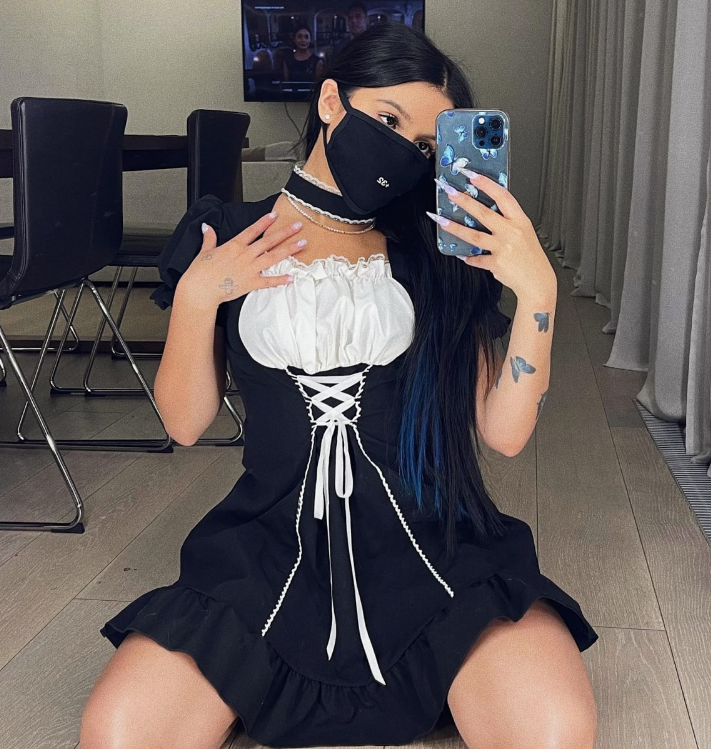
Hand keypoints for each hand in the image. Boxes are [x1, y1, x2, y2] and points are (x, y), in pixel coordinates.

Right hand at [176, 211, 306, 311]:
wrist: (201, 289)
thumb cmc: (200, 272)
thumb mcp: (204, 251)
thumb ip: (209, 238)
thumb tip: (206, 227)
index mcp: (234, 246)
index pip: (253, 230)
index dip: (264, 222)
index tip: (275, 216)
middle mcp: (245, 255)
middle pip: (268, 241)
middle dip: (285, 232)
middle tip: (298, 226)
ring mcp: (250, 269)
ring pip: (273, 257)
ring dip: (289, 250)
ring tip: (302, 244)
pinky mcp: (251, 283)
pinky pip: (269, 281)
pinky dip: (281, 279)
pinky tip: (292, 277)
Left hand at [426, 171, 555, 299]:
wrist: (538, 282)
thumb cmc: (531, 257)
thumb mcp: (525, 232)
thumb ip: (508, 221)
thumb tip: (487, 211)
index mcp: (520, 220)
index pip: (502, 196)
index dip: (486, 183)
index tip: (471, 175)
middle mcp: (511, 232)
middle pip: (483, 213)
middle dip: (463, 200)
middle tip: (449, 192)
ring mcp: (503, 248)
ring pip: (473, 235)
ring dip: (454, 227)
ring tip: (440, 220)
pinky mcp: (496, 263)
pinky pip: (476, 259)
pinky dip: (468, 257)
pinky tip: (461, 254)